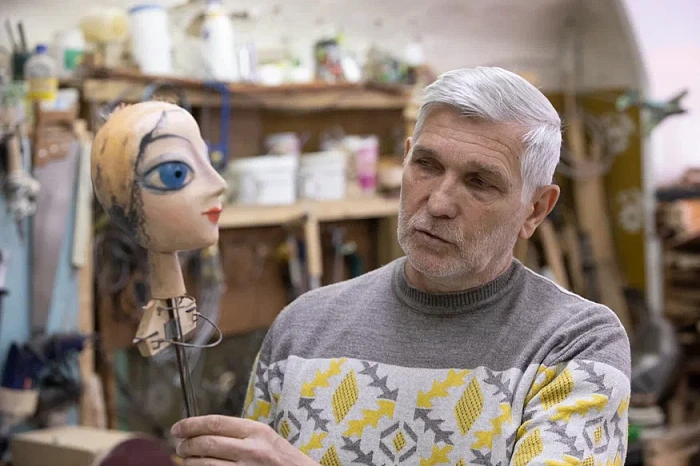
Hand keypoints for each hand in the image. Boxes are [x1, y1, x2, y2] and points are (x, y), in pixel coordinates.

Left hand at [171, 414, 317, 465]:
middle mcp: (251, 450)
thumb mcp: (266, 438)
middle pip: (207, 443)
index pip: (216, 423)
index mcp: (256, 431)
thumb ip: (240, 433)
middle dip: (186, 444)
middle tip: (179, 445)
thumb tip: (206, 431)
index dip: (192, 424)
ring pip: (206, 464)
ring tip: (185, 459)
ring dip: (189, 462)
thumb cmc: (283, 459)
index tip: (177, 427)